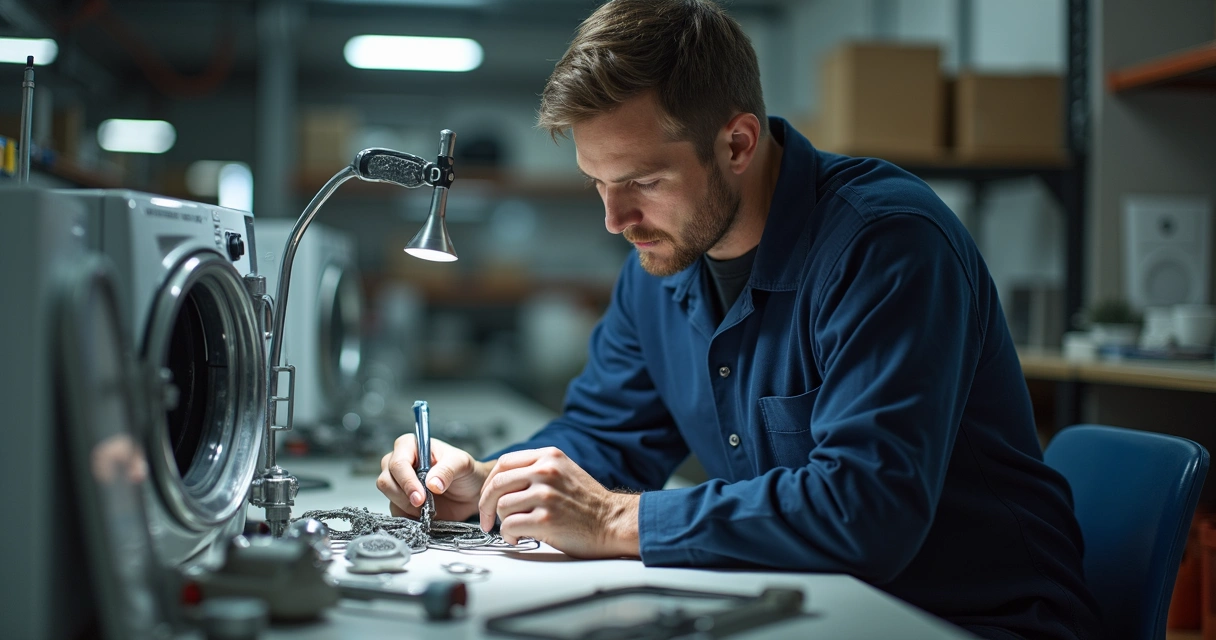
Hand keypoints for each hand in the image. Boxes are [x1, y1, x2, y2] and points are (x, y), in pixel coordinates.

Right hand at [377, 435, 492, 521]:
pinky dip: (408, 516)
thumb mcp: (462, 464)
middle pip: (386, 480)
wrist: (470, 493)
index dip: (407, 481)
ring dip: (407, 506)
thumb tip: (432, 484)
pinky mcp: (399, 501)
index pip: (398, 463)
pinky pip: (395, 511)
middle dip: (404, 496)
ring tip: (429, 509)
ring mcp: (397, 482)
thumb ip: (447, 470)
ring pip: (388, 496)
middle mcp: (399, 462)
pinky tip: (424, 515)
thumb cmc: (464, 471)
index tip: (420, 497)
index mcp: (410, 446)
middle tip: (423, 505)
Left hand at [479, 447, 639, 558]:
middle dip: (486, 505)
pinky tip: (519, 537)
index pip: (504, 462)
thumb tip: (504, 482)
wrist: (613, 522)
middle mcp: (546, 471)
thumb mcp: (564, 472)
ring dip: (503, 523)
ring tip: (514, 529)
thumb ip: (537, 469)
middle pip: (497, 483)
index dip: (490, 483)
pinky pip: (511, 526)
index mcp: (549, 457)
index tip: (488, 497)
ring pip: (502, 506)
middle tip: (487, 519)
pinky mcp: (546, 519)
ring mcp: (546, 494)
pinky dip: (509, 535)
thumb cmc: (589, 503)